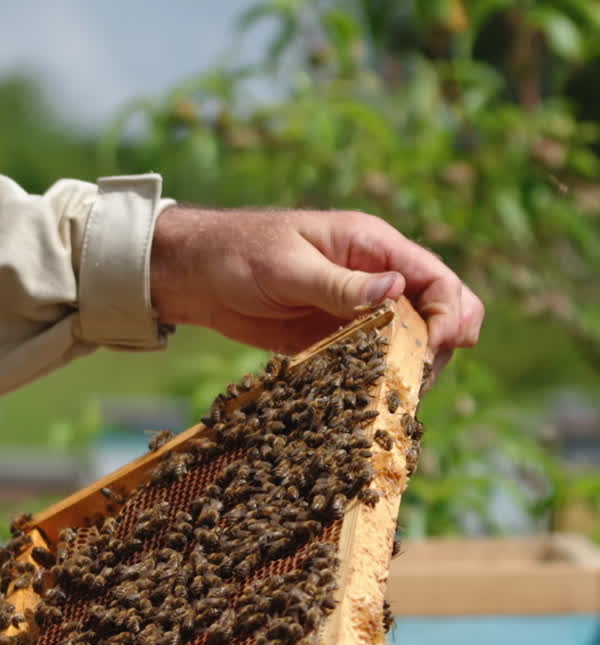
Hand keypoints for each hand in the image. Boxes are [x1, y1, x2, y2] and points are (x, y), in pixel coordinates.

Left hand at [151, 206, 482, 369]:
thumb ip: (341, 283)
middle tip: (415, 379)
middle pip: (438, 311)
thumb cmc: (239, 253)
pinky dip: (381, 379)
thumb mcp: (289, 268)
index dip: (447, 316)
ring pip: (412, 340)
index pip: (437, 278)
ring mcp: (360, 308)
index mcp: (373, 245)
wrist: (196, 275)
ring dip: (411, 367)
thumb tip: (398, 289)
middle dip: (439, 346)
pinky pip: (376, 359)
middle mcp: (377, 275)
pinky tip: (371, 398)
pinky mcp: (340, 336)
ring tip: (393, 394)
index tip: (432, 351)